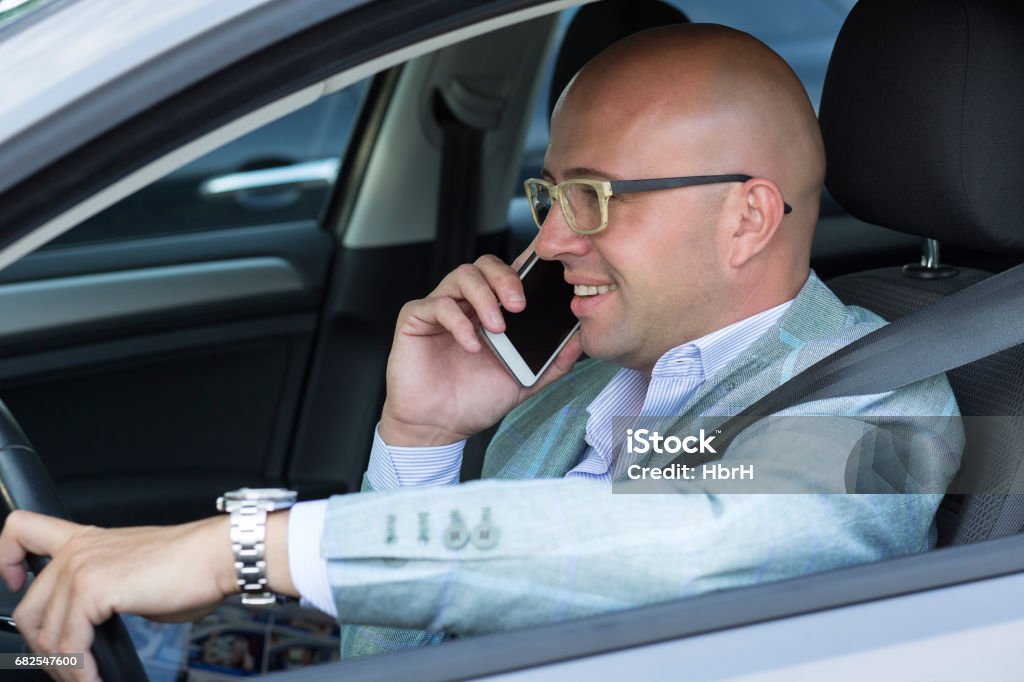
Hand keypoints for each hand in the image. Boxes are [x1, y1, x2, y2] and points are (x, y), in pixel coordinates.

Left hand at [0, 510, 290, 681]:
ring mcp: (82, 568)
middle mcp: (78, 550)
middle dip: (43, 650)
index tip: (14, 582)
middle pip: (27, 607)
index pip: (22, 530)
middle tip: (68, 670)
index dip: (6, 558)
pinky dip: (80, 671)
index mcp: (86, 541)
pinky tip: (95, 676)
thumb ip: (105, 595)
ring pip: (46, 634)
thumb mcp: (136, 575)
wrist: (216, 556)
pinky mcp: (93, 589)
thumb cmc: (191, 566)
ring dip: (64, 669)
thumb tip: (94, 633)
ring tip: (86, 679)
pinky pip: (69, 645)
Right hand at [380, 251, 582, 445]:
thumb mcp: (523, 381)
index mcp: (491, 311)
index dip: (526, 268)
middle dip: (507, 279)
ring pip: (463, 275)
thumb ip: (552, 362)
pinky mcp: (416, 318)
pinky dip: (458, 321)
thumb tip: (579, 341)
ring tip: (497, 328)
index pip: (509, 275)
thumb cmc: (474, 400)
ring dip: (485, 297)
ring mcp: (440, 308)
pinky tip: (471, 345)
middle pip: (486, 264)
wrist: (438, 426)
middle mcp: (466, 304)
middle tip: (520, 305)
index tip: (545, 276)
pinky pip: (437, 304)